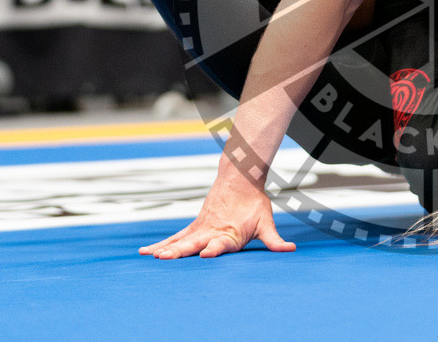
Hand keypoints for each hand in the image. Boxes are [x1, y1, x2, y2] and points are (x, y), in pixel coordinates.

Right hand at [140, 168, 295, 258]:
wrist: (240, 178)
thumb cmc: (254, 203)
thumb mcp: (266, 222)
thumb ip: (275, 240)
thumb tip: (292, 250)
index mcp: (230, 233)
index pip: (221, 243)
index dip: (214, 249)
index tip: (206, 253)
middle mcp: (212, 231)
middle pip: (195, 243)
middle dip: (181, 251)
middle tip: (167, 259)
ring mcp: (201, 228)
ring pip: (181, 240)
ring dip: (167, 249)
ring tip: (154, 258)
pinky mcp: (195, 226)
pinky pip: (175, 237)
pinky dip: (161, 245)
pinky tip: (146, 253)